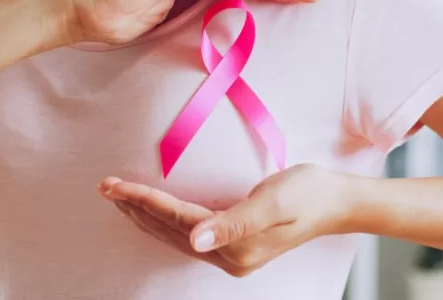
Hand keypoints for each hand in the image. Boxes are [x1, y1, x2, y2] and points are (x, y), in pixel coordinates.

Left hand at [99, 164, 365, 276]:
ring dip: (145, 215)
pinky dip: (165, 220)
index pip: (177, 220)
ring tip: (119, 197)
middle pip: (169, 230)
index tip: (114, 185)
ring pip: (175, 234)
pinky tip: (153, 212)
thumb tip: (194, 241)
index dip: (143, 201)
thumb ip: (233, 222)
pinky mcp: (235, 245)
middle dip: (135, 208)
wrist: (337, 202)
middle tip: (105, 187)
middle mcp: (229, 256)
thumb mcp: (273, 202)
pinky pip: (188, 233)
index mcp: (235, 247)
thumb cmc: (308, 193)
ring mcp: (232, 254)